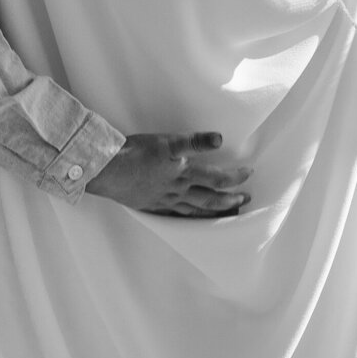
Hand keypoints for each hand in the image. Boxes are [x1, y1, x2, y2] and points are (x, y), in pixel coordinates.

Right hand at [85, 132, 250, 217]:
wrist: (107, 170)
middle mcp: (177, 191)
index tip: (249, 174)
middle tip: (245, 200)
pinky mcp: (151, 205)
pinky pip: (176, 215)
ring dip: (213, 213)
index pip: (217, 178)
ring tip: (226, 215)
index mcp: (184, 173)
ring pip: (195, 211)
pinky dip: (189, 218)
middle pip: (210, 199)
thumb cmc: (135, 153)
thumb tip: (219, 140)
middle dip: (230, 200)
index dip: (235, 177)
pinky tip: (191, 218)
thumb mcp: (167, 141)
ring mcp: (164, 201)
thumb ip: (194, 142)